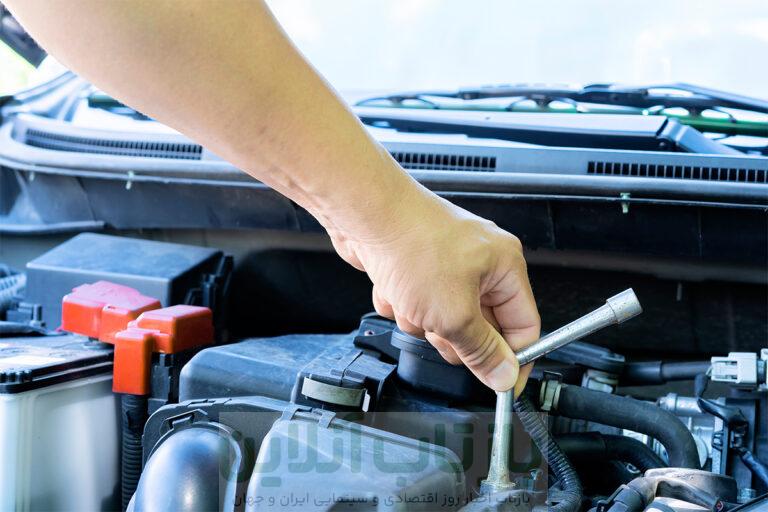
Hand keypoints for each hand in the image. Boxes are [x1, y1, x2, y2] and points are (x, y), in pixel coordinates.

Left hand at [329, 184, 539, 392]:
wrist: (366, 215)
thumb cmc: (412, 245)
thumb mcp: (455, 315)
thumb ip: (482, 351)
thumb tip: (504, 375)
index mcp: (504, 266)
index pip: (524, 325)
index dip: (514, 359)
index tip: (501, 384)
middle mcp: (480, 261)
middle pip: (480, 327)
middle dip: (452, 334)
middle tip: (440, 328)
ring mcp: (446, 263)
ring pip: (442, 320)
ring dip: (421, 320)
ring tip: (410, 300)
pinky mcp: (417, 266)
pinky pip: (416, 305)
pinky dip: (401, 304)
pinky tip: (392, 287)